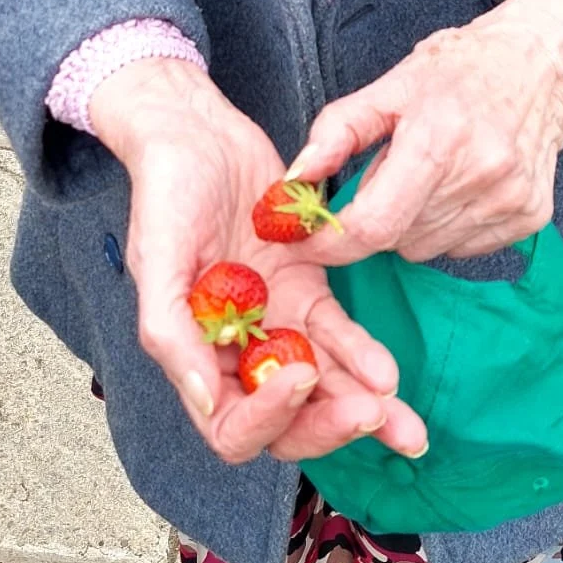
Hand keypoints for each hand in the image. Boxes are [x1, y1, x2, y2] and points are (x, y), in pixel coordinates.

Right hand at [90, 57, 427, 466]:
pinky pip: (339, 333)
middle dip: (329, 428)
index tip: (300, 379)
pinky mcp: (306, 288)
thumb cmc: (165, 193)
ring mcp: (276, 321)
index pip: (232, 425)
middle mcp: (238, 351)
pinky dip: (363, 354)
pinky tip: (387, 369)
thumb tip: (207, 401)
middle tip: (371, 416)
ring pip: (323, 385)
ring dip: (363, 409)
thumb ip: (173, 333)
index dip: (268, 419)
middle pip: (287, 420)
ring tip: (406, 427)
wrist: (197, 134)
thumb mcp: (156, 259)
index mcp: (196, 355)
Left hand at [290, 0, 562, 264]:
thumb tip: (295, 178)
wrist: (541, 63)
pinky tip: (459, 183)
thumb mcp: (390, 86)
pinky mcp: (529, 218)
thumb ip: (338, 131)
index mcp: (438, 137)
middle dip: (376, 217)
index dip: (332, 242)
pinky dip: (448, 225)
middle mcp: (480, 175)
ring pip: (426, 249)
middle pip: (396, 239)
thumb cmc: (460, 67)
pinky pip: (462, 248)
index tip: (306, 240)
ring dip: (413, 222)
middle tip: (389, 172)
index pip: (374, 223)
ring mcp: (509, 201)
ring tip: (430, 171)